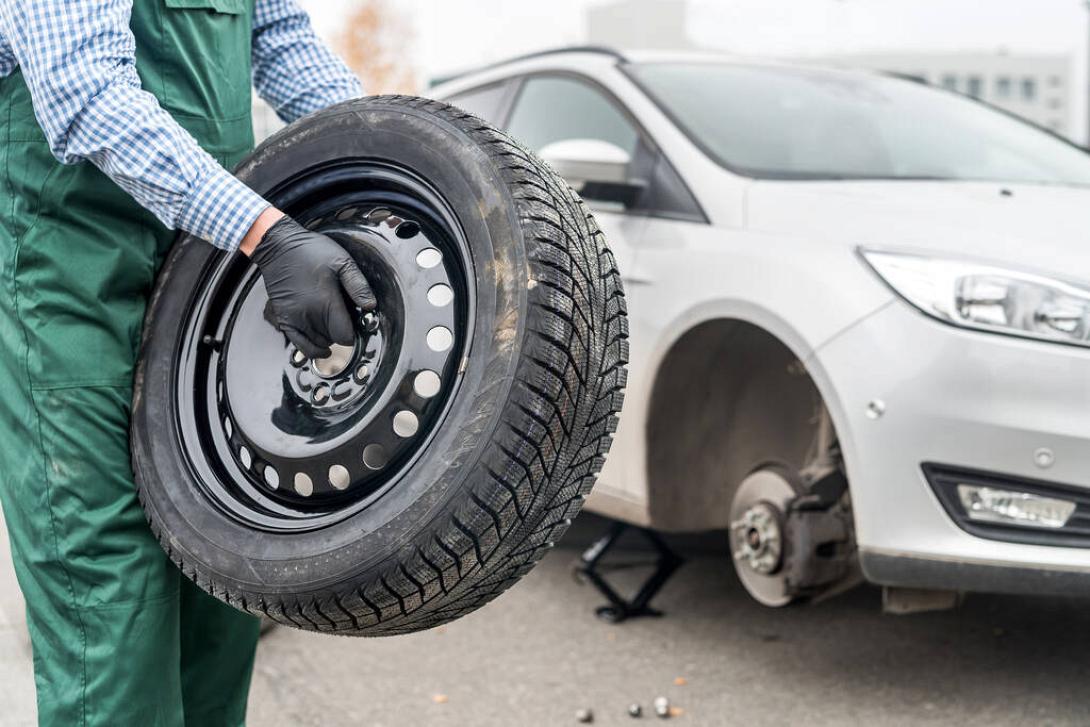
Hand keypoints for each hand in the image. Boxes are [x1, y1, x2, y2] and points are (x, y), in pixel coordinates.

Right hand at [247, 214, 376, 358]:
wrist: (278, 247)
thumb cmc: (310, 251)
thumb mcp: (342, 262)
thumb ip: (358, 286)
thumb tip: (370, 306)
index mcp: (325, 303)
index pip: (346, 336)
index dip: (353, 332)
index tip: (355, 321)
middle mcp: (308, 316)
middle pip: (333, 341)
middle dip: (340, 332)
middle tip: (342, 316)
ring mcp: (294, 320)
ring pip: (318, 344)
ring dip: (327, 338)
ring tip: (330, 321)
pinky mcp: (284, 320)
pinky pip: (300, 345)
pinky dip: (311, 347)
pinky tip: (320, 344)